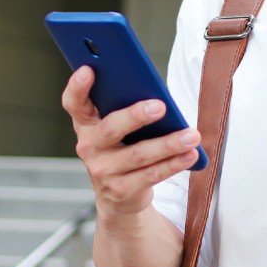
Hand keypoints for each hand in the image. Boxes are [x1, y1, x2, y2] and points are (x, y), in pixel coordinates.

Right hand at [61, 65, 201, 217]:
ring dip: (168, 143)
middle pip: (111, 128)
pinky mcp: (121, 190)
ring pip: (139, 154)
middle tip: (160, 106)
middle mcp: (89, 147)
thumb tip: (158, 97)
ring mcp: (103, 171)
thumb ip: (127, 108)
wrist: (119, 197)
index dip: (77, 87)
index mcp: (86, 124)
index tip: (89, 69)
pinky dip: (174, 163)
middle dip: (136, 116)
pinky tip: (190, 154)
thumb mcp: (119, 128)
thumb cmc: (123, 148)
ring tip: (191, 135)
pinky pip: (152, 174)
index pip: (74, 103)